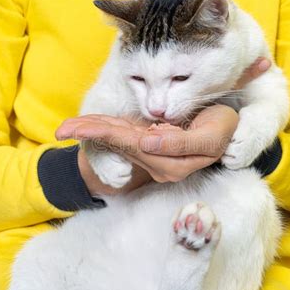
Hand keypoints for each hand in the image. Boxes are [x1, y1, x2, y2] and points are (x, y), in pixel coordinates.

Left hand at [55, 57, 269, 186]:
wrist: (229, 128)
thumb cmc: (222, 129)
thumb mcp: (209, 137)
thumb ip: (179, 144)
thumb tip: (147, 144)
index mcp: (169, 164)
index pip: (130, 146)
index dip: (104, 135)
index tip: (78, 130)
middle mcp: (156, 161)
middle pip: (117, 144)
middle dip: (89, 134)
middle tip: (61, 130)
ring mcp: (152, 152)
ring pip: (117, 139)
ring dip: (92, 131)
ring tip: (66, 128)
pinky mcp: (151, 142)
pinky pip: (124, 134)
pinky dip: (105, 128)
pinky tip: (88, 125)